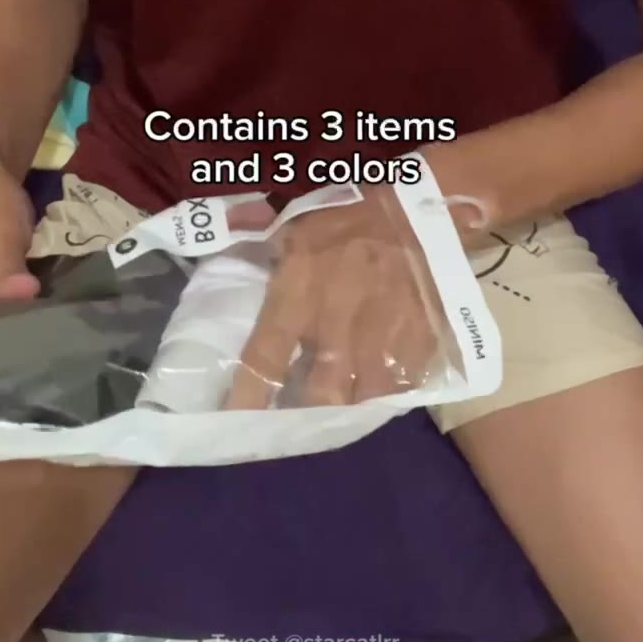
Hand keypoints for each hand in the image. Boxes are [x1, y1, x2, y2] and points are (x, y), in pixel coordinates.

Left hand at [224, 181, 482, 410]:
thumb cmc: (350, 217)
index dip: (246, 399)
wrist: (420, 212)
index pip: (263, 361)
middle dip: (307, 418)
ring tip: (337, 422)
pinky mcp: (418, 347)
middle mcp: (336, 329)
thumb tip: (221, 243)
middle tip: (296, 428)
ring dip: (348, 411)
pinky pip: (400, 390)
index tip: (232, 427)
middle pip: (318, 397)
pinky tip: (377, 396)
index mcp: (298, 298)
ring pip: (362, 401)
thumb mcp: (294, 227)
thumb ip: (259, 246)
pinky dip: (387, 397)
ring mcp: (381, 342)